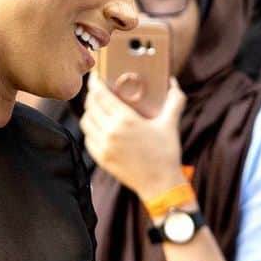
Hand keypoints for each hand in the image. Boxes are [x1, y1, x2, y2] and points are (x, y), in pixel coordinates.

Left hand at [80, 73, 185, 198]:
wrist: (160, 184)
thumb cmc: (166, 153)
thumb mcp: (171, 124)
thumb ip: (174, 100)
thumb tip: (174, 82)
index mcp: (126, 120)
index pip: (100, 94)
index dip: (95, 82)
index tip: (96, 75)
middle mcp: (110, 132)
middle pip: (90, 106)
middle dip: (92, 95)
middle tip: (98, 90)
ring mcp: (103, 147)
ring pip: (86, 122)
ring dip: (90, 112)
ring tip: (97, 108)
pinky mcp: (101, 158)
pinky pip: (88, 138)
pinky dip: (91, 129)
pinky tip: (99, 126)